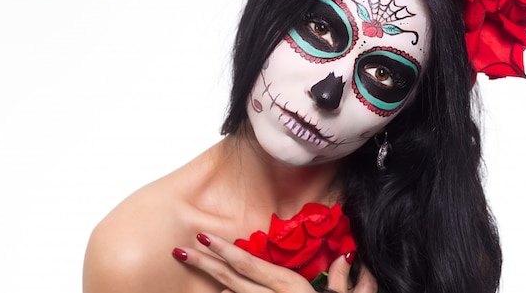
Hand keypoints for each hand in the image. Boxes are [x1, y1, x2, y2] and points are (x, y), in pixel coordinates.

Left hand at [172, 232, 377, 292]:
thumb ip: (340, 278)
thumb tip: (345, 256)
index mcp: (292, 288)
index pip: (249, 264)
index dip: (225, 249)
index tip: (204, 237)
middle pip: (231, 278)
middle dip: (204, 263)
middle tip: (180, 251)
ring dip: (214, 284)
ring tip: (194, 265)